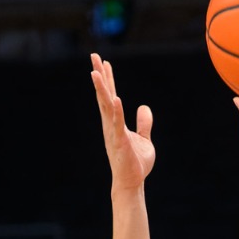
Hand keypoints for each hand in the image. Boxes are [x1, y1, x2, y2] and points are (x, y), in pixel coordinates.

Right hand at [90, 53, 154, 191]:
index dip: (108, 79)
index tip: (103, 62)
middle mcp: (110, 124)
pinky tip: (115, 98)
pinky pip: (118, 124)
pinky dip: (117, 111)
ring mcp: (113, 132)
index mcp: (114, 122)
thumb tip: (144, 107)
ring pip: (106, 106)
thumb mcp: (144, 139)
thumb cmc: (136, 163)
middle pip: (104, 96)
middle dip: (99, 76)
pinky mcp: (120, 142)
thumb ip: (143, 123)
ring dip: (102, 89)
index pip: (110, 96)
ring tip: (96, 72)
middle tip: (93, 56)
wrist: (132, 182)